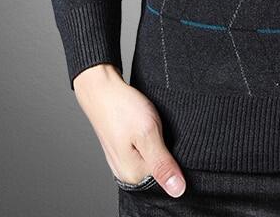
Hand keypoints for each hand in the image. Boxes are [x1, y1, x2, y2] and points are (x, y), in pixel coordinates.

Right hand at [73, 63, 185, 197]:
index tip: (169, 136)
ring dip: (158, 141)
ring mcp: (124, 160)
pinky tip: (147, 125)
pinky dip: (150, 137)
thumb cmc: (122, 108)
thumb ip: (162, 163)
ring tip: (151, 124)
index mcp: (133, 174)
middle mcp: (127, 172)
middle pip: (160, 167)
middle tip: (158, 127)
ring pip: (153, 155)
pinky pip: (144, 148)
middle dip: (166, 149)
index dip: (176, 156)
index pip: (168, 176)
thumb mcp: (148, 133)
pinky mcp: (124, 148)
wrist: (102, 88)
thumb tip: (177, 191)